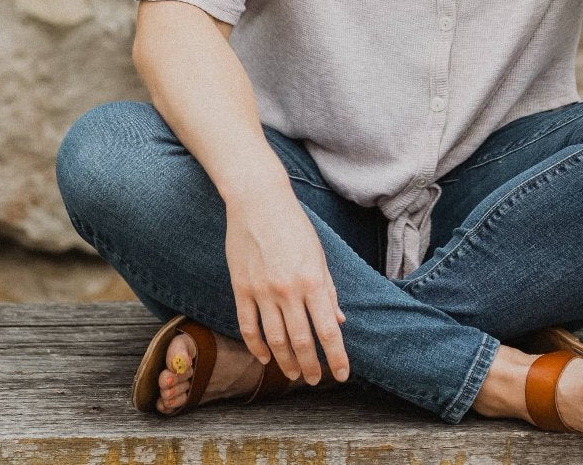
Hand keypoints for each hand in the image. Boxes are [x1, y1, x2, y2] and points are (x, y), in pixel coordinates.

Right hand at [224, 188, 350, 384]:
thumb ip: (328, 290)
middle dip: (311, 366)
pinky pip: (248, 327)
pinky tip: (266, 358)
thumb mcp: (318, 255)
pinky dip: (257, 347)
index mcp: (312, 280)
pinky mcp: (241, 288)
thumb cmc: (294, 226)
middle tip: (316, 381)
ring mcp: (262, 291)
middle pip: (301, 341)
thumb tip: (339, 320)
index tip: (341, 375)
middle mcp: (288, 290)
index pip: (328, 329)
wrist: (259, 201)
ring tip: (293, 374)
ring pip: (274, 339)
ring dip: (286, 362)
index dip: (336, 356)